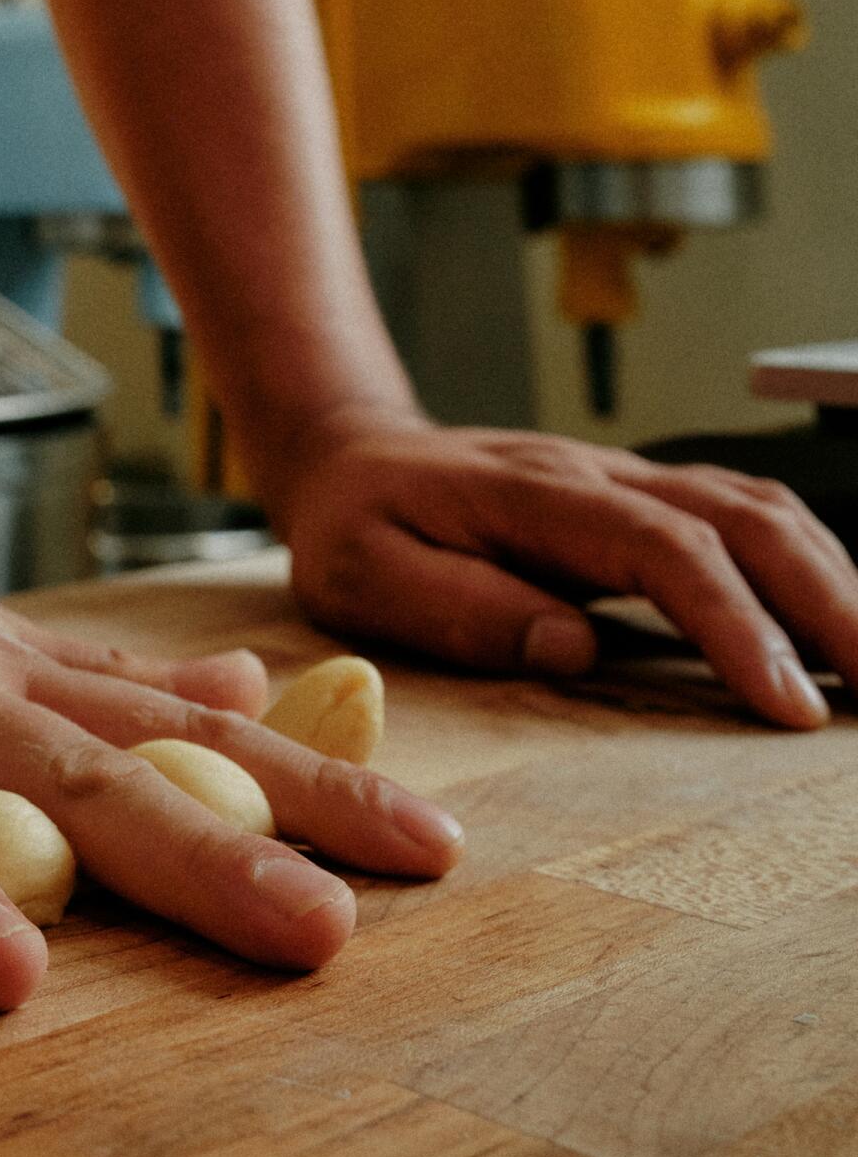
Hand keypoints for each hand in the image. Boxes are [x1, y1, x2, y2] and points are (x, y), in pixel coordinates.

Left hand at [276, 416, 857, 726]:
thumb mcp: (362, 573)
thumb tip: (575, 647)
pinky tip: (835, 620)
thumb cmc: (355, 523)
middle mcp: (596, 473)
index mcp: (535, 494)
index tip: (787, 705)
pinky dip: (804, 562)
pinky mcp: (638, 499)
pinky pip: (741, 514)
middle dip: (825, 601)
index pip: (664, 548)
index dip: (736, 623)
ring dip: (830, 580)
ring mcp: (624, 478)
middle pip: (740, 516)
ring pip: (756, 505)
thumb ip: (461, 610)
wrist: (348, 451)